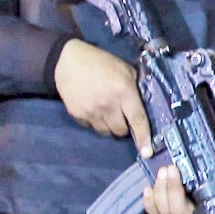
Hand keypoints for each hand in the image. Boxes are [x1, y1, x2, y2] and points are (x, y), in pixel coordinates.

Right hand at [54, 39, 152, 154]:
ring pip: (105, 132)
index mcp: (124, 91)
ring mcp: (91, 111)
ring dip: (109, 125)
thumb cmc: (100, 62)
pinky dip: (94, 121)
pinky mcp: (77, 114)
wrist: (67, 61)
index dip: (143, 137)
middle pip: (120, 130)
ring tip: (106, 111)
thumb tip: (144, 103)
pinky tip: (92, 107)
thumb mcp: (124, 69)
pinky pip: (90, 126)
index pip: (137, 119)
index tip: (147, 152)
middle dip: (124, 127)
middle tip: (121, 115)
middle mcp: (108, 104)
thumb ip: (135, 86)